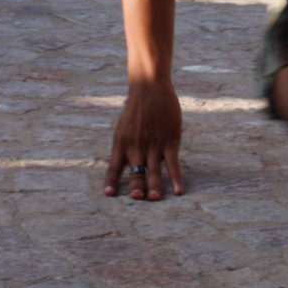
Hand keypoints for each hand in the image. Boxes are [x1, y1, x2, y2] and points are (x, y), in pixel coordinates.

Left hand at [103, 78, 183, 200]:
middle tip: (138, 199)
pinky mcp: (170, 141)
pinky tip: (179, 190)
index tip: (109, 194)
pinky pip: (172, 164)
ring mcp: (153, 145)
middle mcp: (136, 147)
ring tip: (155, 199)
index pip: (114, 168)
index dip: (111, 182)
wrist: (150, 87)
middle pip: (135, 172)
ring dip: (154, 187)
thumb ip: (125, 145)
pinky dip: (175, 179)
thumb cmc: (137, 107)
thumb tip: (125, 161)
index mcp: (121, 144)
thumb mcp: (124, 126)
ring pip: (153, 171)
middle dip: (136, 187)